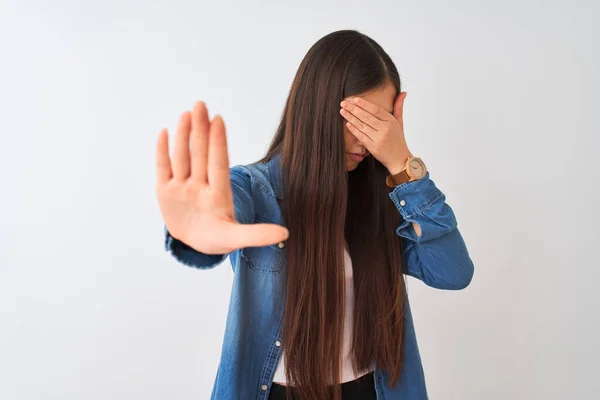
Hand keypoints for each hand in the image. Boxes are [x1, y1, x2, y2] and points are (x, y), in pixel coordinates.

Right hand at [155, 101, 288, 254]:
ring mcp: (182, 187)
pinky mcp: (165, 191)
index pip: (218, 164)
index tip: (219, 120)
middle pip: (199, 154)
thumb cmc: (218, 237)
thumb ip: (257, 235)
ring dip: (183, 136)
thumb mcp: (236, 238)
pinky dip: (162, 152)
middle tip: (201, 104)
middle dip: (200, 130)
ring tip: (186, 114)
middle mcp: (200, 185)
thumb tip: (285, 233)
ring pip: (182, 158)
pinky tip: (164, 132)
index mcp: (218, 194)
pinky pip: (163, 168)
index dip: (218, 143)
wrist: (196, 243)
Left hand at [340, 91, 412, 173]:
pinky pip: (361, 136)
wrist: (399, 159)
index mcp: (391, 121)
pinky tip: (347, 123)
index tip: (355, 99)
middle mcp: (385, 129)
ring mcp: (379, 139)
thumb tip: (403, 93)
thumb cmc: (398, 140)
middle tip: (343, 103)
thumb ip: (398, 107)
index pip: (376, 110)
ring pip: (362, 126)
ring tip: (342, 111)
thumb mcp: (400, 122)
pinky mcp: (373, 148)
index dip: (364, 104)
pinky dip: (354, 130)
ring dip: (351, 117)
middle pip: (367, 117)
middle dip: (353, 109)